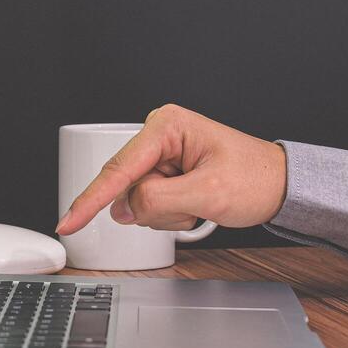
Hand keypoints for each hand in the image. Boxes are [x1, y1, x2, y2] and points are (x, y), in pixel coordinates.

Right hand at [55, 104, 287, 234]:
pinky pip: (148, 204)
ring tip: (198, 201)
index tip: (68, 220)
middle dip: (157, 207)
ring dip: (166, 213)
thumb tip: (124, 209)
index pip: (120, 168)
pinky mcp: (164, 172)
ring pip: (137, 200)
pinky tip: (194, 204)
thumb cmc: (255, 179)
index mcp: (167, 126)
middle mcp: (159, 135)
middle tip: (193, 204)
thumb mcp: (208, 193)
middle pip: (128, 188)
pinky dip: (170, 214)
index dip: (91, 199)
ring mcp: (160, 154)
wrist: (279, 186)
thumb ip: (160, 201)